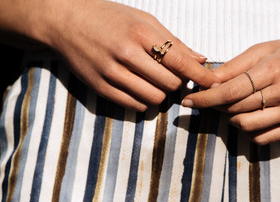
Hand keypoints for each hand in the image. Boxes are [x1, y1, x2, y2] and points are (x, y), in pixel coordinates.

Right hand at [38, 0, 216, 110]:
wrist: (66, 22)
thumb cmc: (109, 17)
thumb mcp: (143, 20)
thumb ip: (172, 41)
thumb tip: (200, 59)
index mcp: (140, 33)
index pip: (180, 61)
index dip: (200, 76)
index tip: (213, 83)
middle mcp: (126, 54)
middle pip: (169, 85)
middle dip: (178, 85)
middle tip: (173, 77)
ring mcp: (111, 73)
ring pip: (153, 99)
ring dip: (161, 95)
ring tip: (155, 83)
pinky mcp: (100, 87)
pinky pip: (133, 106)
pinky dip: (143, 101)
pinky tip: (140, 89)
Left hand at [182, 25, 279, 144]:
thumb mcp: (264, 50)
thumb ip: (234, 67)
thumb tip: (206, 80)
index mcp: (274, 70)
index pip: (230, 91)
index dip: (205, 98)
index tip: (188, 101)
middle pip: (236, 109)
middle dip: (216, 106)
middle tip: (210, 99)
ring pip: (247, 126)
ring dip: (231, 118)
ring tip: (231, 107)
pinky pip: (264, 139)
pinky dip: (248, 132)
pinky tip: (247, 118)